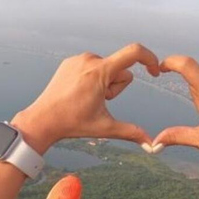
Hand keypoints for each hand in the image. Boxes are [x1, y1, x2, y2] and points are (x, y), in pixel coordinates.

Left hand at [11, 43, 159, 153]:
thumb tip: (151, 146)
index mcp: (100, 71)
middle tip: (99, 102)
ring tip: (86, 99)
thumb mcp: (105, 128)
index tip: (155, 72)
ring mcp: (79, 59)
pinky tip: (78, 93)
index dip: (150, 59)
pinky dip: (92, 79)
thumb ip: (131, 133)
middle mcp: (90, 59)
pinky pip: (93, 66)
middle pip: (121, 70)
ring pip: (107, 68)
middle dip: (116, 87)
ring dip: (104, 84)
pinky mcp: (70, 61)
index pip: (134, 53)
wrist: (43, 119)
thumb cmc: (73, 124)